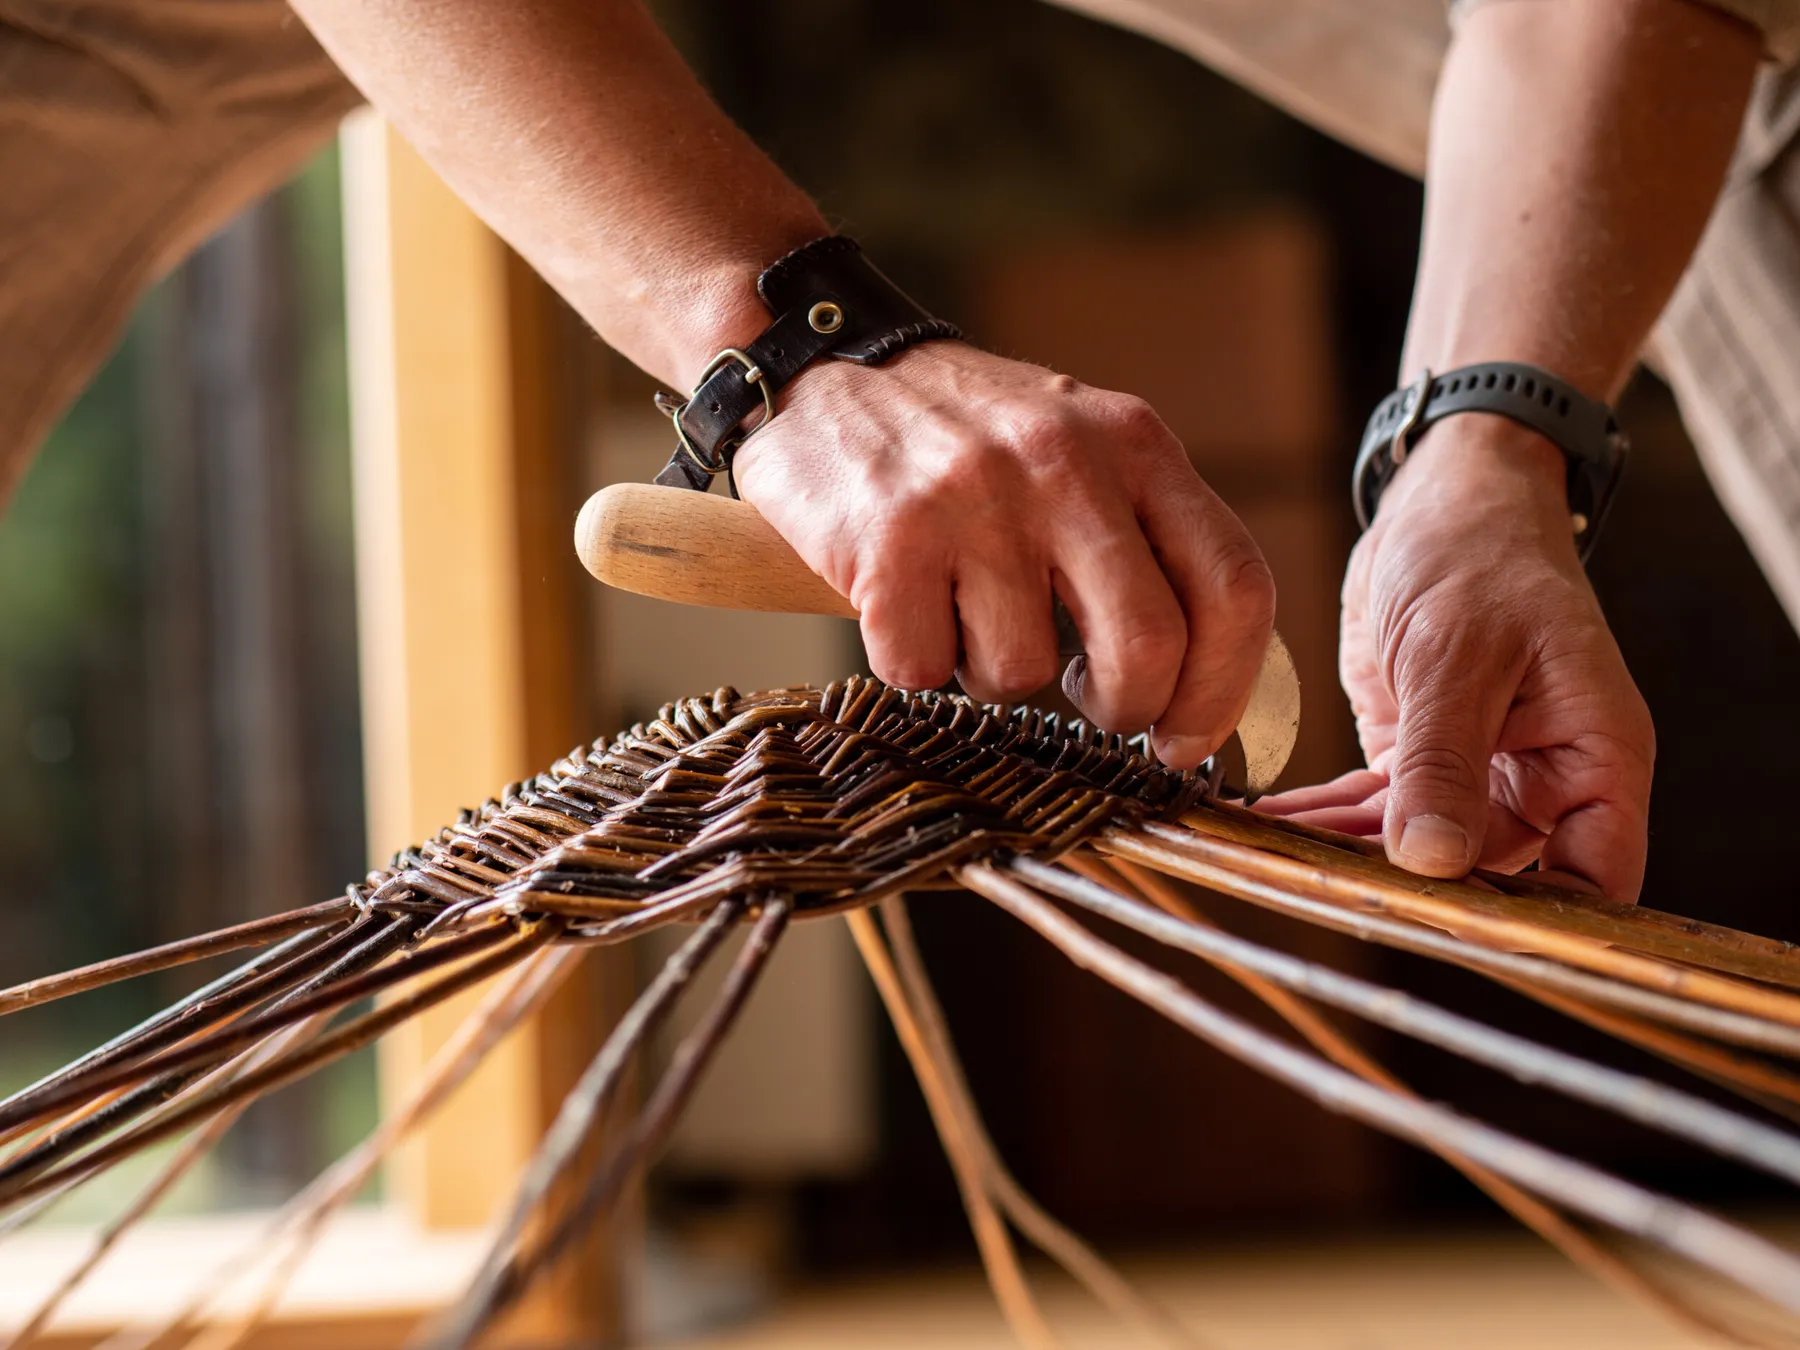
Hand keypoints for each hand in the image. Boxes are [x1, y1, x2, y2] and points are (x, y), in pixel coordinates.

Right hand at [731, 342, 1275, 766]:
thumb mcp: (1085, 448)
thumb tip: (1199, 686)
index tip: (1186, 738)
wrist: (829, 364)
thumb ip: (1148, 538)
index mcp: (1135, 444)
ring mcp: (976, 501)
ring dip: (994, 673)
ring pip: (1023, 672)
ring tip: (968, 611)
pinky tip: (906, 603)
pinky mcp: (890, 541)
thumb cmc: (970, 437)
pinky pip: (925, 670)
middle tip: (1095, 707)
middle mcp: (1065, 463)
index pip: (1234, 587)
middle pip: (1149, 646)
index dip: (1223, 688)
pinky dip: (915, 661)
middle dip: (1126, 709)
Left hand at [1263, 417, 1653, 900]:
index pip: (1595, 882)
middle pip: (1489, 878)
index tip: (1450, 931)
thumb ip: (1443, 759)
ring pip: (1417, 849)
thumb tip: (1433, 860)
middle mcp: (1545, 780)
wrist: (1441, 501)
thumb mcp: (1457, 655)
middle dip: (1409, 890)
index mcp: (1596, 760)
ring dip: (1346, 856)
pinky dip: (1324, 821)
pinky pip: (1374, 811)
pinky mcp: (1418, 758)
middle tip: (1323, 893)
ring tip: (1272, 859)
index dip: (1538, 925)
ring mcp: (1479, 773)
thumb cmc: (1479, 556)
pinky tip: (1267, 827)